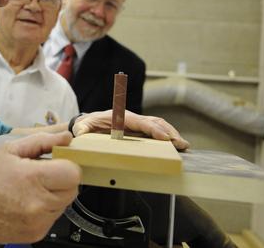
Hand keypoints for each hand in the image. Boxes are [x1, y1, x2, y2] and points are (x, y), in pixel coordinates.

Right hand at [0, 132, 81, 243]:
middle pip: (73, 188)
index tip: (56, 162)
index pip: (73, 172)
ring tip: (31, 189)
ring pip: (65, 203)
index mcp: (32, 178)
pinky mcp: (38, 234)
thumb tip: (66, 137)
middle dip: (62, 179)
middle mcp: (38, 204)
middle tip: (42, 174)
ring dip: (55, 194)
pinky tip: (27, 202)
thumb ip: (41, 141)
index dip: (67, 164)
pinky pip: (54, 216)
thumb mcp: (9, 150)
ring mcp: (39, 222)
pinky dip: (46, 208)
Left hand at [73, 111, 189, 150]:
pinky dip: (168, 136)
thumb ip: (81, 129)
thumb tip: (80, 133)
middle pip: (154, 122)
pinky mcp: (140, 130)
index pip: (140, 122)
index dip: (152, 129)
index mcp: (120, 116)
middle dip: (168, 131)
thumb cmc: (87, 125)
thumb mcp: (82, 127)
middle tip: (180, 143)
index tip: (164, 138)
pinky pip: (156, 131)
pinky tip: (177, 144)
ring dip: (171, 134)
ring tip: (183, 145)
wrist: (89, 123)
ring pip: (158, 125)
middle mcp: (131, 118)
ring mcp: (137, 123)